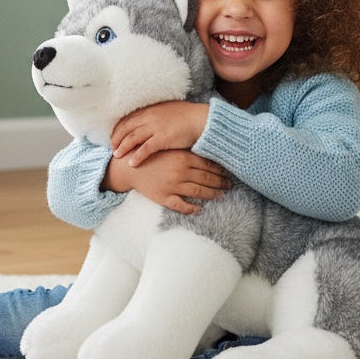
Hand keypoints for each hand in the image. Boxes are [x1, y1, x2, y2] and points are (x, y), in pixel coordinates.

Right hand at [102, 150, 229, 214]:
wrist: (129, 166)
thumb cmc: (151, 154)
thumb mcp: (170, 148)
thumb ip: (187, 152)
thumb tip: (206, 155)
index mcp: (183, 158)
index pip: (208, 165)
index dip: (220, 171)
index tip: (228, 173)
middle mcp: (180, 172)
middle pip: (206, 179)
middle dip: (220, 183)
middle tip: (230, 185)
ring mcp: (173, 186)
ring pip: (198, 192)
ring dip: (212, 195)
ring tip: (221, 195)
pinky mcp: (164, 197)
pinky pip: (181, 205)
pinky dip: (192, 209)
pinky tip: (200, 209)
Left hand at [111, 101, 209, 166]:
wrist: (201, 119)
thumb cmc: (187, 116)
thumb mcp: (168, 111)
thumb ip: (157, 115)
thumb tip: (150, 119)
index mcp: (150, 110)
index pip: (128, 118)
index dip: (119, 128)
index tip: (114, 136)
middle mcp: (150, 117)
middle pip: (126, 128)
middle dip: (117, 138)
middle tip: (111, 148)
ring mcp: (155, 127)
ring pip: (132, 138)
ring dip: (123, 147)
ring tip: (116, 156)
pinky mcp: (162, 138)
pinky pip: (145, 149)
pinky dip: (137, 156)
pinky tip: (131, 163)